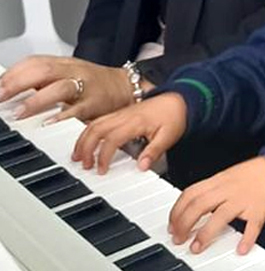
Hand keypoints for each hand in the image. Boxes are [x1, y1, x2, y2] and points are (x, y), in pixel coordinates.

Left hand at [0, 55, 138, 123]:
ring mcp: (85, 86)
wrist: (126, 87)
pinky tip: (50, 122)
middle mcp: (73, 71)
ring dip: (37, 101)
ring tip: (20, 113)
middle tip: (0, 96)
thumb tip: (10, 89)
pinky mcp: (95, 103)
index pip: (33, 61)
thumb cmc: (93, 83)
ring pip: (60, 87)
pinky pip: (79, 109)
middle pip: (43, 70)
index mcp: (63, 64)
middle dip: (18, 83)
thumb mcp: (66, 74)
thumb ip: (41, 79)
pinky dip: (63, 116)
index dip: (13, 73)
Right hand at [72, 93, 187, 172]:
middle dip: (85, 148)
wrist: (180, 99)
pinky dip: (88, 132)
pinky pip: (98, 120)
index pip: (112, 140)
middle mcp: (124, 116)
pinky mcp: (120, 113)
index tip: (101, 170)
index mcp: (135, 122)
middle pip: (96, 130)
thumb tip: (141, 168)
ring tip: (77, 156)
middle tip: (84, 164)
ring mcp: (120, 113)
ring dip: (83, 140)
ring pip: (94, 124)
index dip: (103, 156)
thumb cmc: (174, 116)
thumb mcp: (168, 137)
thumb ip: (153, 152)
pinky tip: (85, 142)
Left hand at [168, 157, 264, 254]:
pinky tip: (240, 249)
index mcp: (218, 181)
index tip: (171, 225)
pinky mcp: (259, 210)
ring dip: (205, 233)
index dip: (177, 211)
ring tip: (196, 248)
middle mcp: (228, 190)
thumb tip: (189, 206)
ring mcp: (244, 200)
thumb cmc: (254, 176)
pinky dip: (247, 238)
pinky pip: (252, 225)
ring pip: (220, 216)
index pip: (190, 194)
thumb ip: (211, 189)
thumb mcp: (228, 177)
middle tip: (178, 238)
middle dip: (184, 223)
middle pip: (199, 205)